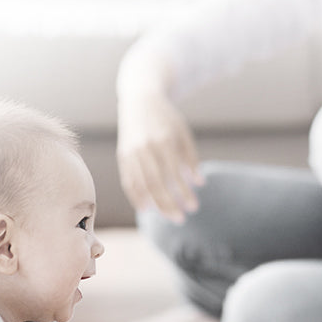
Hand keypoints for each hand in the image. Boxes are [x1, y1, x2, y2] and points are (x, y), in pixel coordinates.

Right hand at [117, 90, 202, 222]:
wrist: (139, 101)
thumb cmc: (166, 118)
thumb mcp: (183, 133)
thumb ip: (191, 158)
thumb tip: (199, 184)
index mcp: (163, 141)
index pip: (175, 175)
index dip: (184, 193)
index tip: (193, 207)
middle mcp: (145, 148)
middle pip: (156, 184)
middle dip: (168, 204)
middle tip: (180, 220)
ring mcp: (131, 153)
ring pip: (141, 186)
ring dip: (154, 204)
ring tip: (166, 217)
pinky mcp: (122, 157)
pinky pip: (128, 181)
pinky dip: (136, 197)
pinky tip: (145, 209)